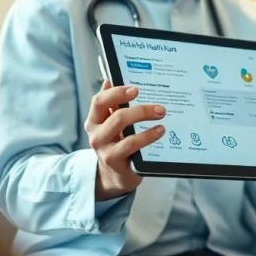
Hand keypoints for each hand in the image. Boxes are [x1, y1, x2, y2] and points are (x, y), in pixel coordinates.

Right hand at [85, 80, 166, 200]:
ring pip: (123, 128)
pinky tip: (159, 131)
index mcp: (94, 120)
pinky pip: (131, 144)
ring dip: (144, 119)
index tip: (135, 89)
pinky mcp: (114, 160)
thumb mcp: (112, 123)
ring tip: (161, 116)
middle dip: (140, 109)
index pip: (99, 101)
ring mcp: (104, 148)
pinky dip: (148, 136)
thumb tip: (109, 81)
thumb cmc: (116, 143)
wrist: (115, 175)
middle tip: (160, 108)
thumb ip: (111, 104)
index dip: (116, 93)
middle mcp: (96, 133)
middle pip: (116, 115)